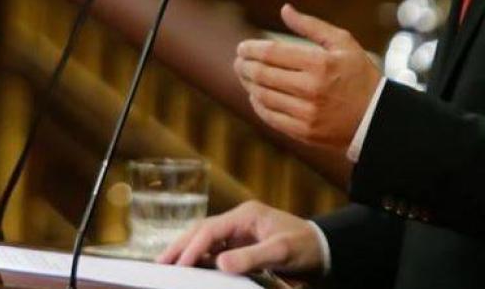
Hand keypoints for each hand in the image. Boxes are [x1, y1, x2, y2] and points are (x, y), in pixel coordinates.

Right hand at [155, 200, 324, 274]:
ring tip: (168, 265)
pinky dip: (200, 258)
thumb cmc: (306, 246)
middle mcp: (239, 220)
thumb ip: (251, 257)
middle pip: (201, 230)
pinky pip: (215, 249)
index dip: (192, 247)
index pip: (210, 230)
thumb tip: (219, 264)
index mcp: (246, 215)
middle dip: (180, 246)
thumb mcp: (281, 252)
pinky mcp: (242, 244)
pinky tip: (190, 267)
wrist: (324, 248)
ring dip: (187, 251)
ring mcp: (240, 231)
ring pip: (205, 239)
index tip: (179, 265)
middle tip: (160, 262)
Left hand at [235, 3, 381, 150]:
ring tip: (245, 76)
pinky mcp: (304, 132)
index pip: (271, 53)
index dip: (251, 49)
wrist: (378, 118)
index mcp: (320, 64)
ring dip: (248, 84)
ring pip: (262, 96)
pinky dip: (257, 104)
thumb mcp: (343, 43)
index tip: (242, 48)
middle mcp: (311, 89)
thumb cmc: (359, 75)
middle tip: (239, 61)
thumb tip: (284, 9)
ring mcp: (307, 113)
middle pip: (262, 74)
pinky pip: (270, 117)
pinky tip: (256, 95)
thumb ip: (312, 26)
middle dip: (244, 66)